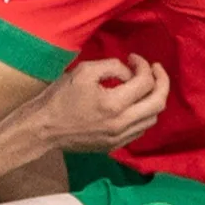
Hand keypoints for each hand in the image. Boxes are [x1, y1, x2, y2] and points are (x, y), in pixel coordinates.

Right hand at [37, 54, 168, 151]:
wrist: (43, 129)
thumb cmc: (60, 97)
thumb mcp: (84, 71)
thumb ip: (112, 67)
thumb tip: (129, 73)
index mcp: (114, 104)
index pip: (145, 82)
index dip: (143, 66)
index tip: (133, 59)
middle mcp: (122, 123)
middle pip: (158, 102)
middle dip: (161, 82)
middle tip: (154, 69)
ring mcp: (119, 137)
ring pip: (152, 118)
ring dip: (154, 99)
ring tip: (145, 86)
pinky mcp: (114, 145)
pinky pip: (140, 130)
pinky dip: (144, 114)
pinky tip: (135, 105)